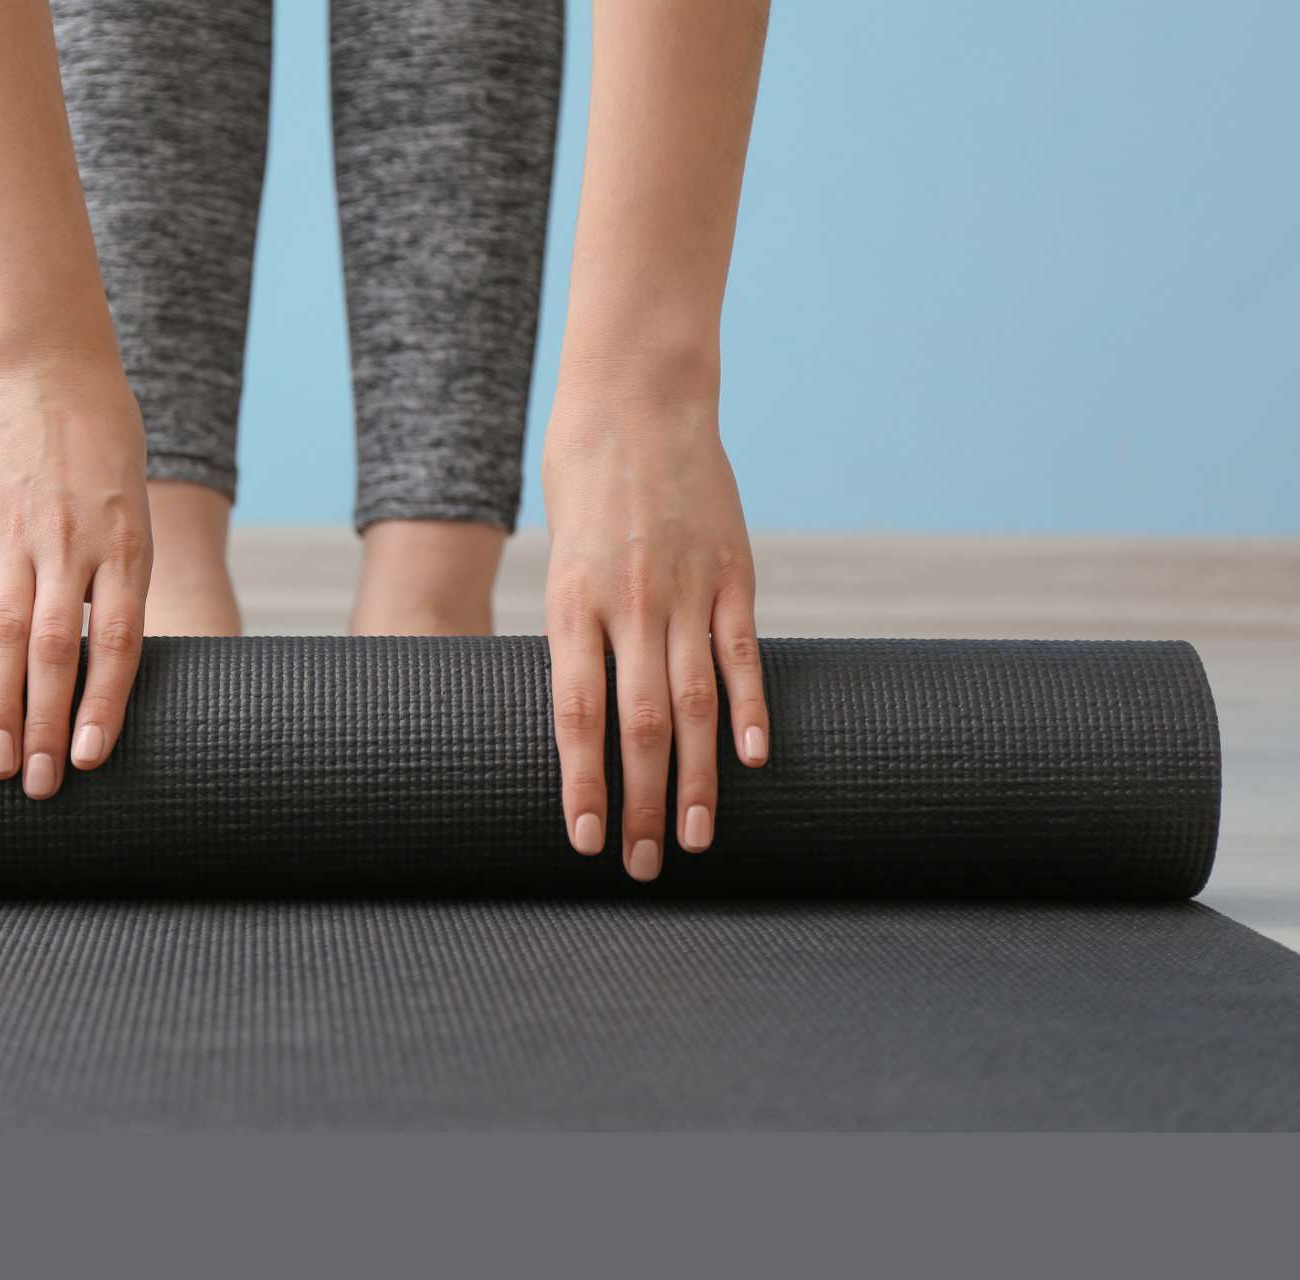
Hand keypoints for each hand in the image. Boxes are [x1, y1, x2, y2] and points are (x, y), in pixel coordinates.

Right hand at [0, 363, 152, 795]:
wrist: (48, 374)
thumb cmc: (103, 457)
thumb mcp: (132, 516)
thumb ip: (117, 588)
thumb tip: (107, 673)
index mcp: (123, 547)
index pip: (115, 642)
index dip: (103, 705)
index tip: (89, 759)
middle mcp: (69, 544)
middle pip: (57, 651)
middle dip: (48, 725)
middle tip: (40, 788)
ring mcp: (13, 533)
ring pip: (5, 635)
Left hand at [542, 380, 768, 880]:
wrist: (636, 398)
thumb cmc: (584, 482)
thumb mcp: (563, 559)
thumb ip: (581, 630)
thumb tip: (589, 710)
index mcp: (573, 604)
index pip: (577, 715)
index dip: (583, 783)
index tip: (585, 840)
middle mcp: (629, 603)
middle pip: (638, 725)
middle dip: (639, 803)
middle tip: (640, 866)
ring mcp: (686, 588)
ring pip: (693, 703)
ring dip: (694, 779)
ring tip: (693, 840)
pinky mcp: (734, 572)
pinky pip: (742, 653)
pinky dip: (751, 710)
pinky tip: (753, 761)